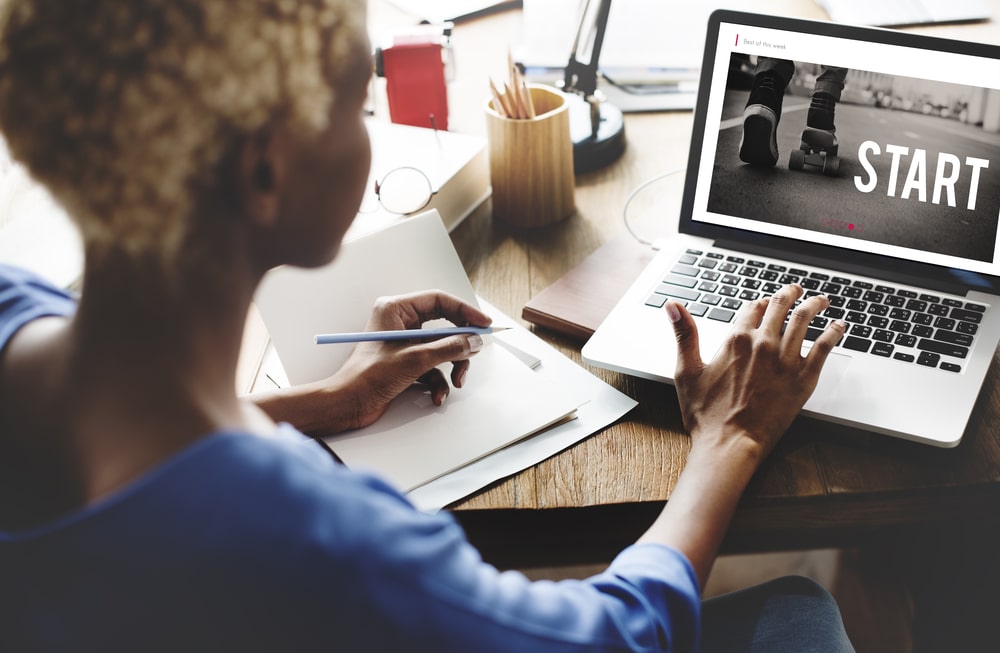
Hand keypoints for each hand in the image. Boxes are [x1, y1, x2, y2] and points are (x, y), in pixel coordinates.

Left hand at [332, 290, 491, 427]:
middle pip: (443, 326)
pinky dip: (438, 382)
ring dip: (451, 367)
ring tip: (455, 381)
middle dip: (459, 345)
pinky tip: (436, 396)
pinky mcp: (405, 363)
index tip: (483, 324)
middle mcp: (400, 323)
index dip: (464, 311)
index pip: (439, 301)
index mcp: (395, 310)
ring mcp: (403, 344)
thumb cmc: (367, 377)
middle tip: (473, 352)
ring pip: (441, 349)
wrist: (347, 404)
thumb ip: (449, 348)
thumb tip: (473, 341)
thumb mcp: (415, 359)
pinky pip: (432, 367)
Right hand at [665, 284, 845, 461]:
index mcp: (735, 340)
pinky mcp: (803, 378)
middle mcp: (762, 344)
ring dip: (814, 304)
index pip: (752, 308)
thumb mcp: (686, 371)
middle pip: (780, 306)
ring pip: (804, 320)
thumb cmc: (706, 415)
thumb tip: (673, 306)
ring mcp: (785, 360)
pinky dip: (834, 332)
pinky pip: (824, 347)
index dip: (758, 303)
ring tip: (821, 300)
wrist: (730, 444)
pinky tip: (839, 326)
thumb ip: (684, 334)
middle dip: (789, 294)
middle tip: (796, 290)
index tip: (763, 303)